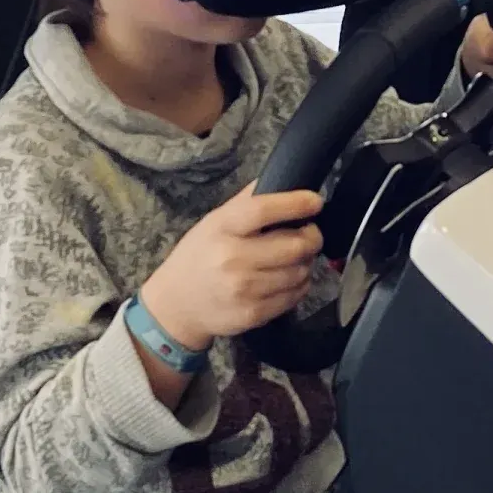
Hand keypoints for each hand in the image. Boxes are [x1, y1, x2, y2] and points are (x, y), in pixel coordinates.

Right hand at [139, 184, 323, 352]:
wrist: (177, 305)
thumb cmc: (199, 256)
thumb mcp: (214, 222)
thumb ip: (246, 202)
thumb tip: (283, 178)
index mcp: (222, 228)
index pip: (264, 210)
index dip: (296, 204)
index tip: (315, 202)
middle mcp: (232, 258)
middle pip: (294, 245)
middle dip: (312, 237)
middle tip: (310, 233)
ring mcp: (244, 289)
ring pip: (300, 271)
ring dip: (306, 262)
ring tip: (296, 257)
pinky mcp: (254, 313)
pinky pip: (295, 295)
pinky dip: (299, 284)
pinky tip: (288, 278)